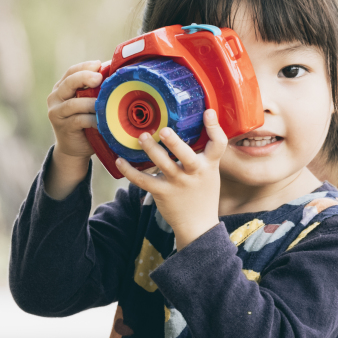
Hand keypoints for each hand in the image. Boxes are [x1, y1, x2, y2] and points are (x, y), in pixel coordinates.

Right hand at [45, 60, 103, 198]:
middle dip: (85, 78)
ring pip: (74, 103)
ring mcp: (56, 113)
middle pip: (69, 83)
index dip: (85, 67)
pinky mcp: (63, 127)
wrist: (73, 148)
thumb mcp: (87, 101)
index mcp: (61, 87)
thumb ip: (94, 89)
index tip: (99, 65)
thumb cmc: (85, 121)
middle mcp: (55, 98)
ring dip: (92, 102)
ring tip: (105, 102)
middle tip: (99, 79)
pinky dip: (92, 119)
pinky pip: (79, 120)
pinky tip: (102, 120)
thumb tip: (114, 71)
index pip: (72, 71)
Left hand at [115, 109, 226, 248]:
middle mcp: (194, 173)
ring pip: (163, 165)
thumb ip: (203, 154)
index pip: (219, 145)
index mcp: (209, 165)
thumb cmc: (202, 194)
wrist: (198, 226)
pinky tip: (119, 160)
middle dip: (174, 142)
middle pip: (187, 156)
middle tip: (163, 130)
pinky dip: (129, 171)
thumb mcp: (210, 173)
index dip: (215, 127)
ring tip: (141, 137)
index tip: (208, 112)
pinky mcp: (162, 193)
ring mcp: (178, 183)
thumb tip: (194, 126)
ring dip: (150, 150)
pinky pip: (143, 181)